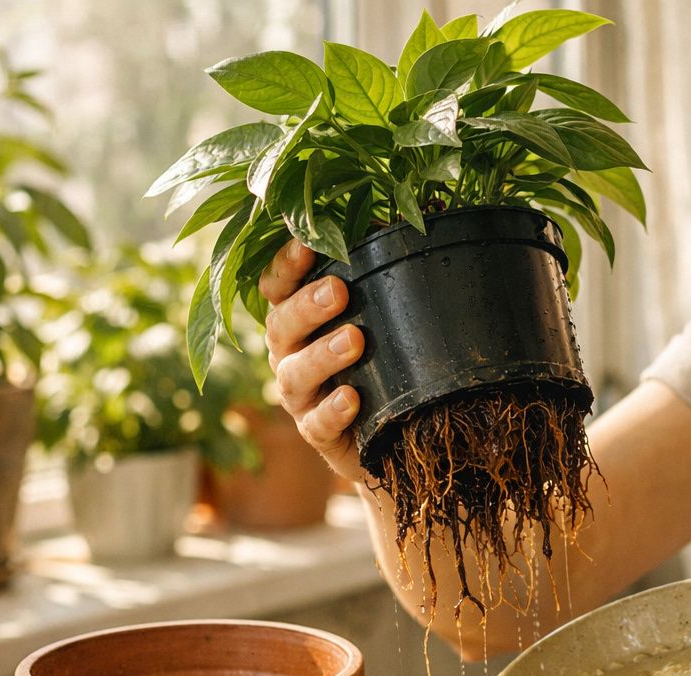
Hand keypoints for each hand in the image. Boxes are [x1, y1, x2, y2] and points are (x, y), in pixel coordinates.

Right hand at [258, 238, 368, 483]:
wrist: (386, 436)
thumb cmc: (379, 363)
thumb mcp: (379, 319)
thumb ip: (380, 281)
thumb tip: (411, 223)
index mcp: (297, 319)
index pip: (278, 286)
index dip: (286, 265)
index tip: (307, 242)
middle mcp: (288, 352)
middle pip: (282, 324)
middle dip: (308, 306)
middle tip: (338, 291)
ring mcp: (299, 395)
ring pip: (295, 372)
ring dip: (323, 355)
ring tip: (355, 341)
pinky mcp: (315, 433)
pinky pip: (317, 423)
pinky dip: (332, 411)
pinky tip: (352, 399)